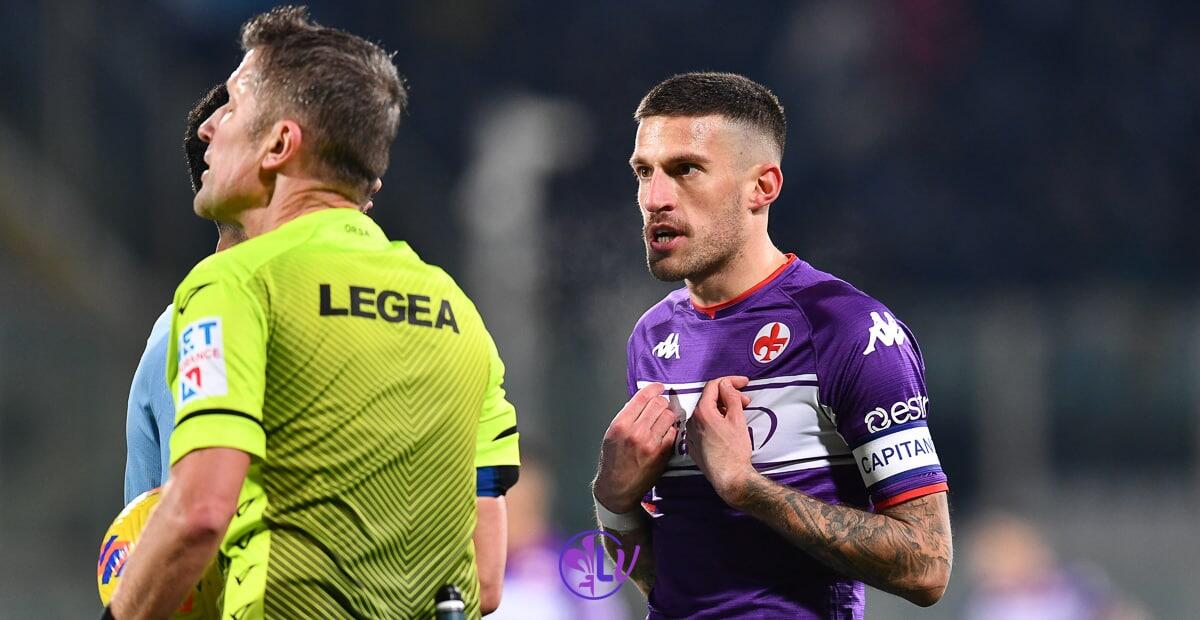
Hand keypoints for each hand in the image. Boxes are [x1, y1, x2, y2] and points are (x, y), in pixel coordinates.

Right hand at [593, 383, 678, 512]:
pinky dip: (671, 430)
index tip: (658, 387)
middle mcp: (636, 432)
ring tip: (663, 419)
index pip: (643, 397)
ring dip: (668, 415)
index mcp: (621, 424)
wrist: (617, 487)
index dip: (654, 388)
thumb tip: (642, 401)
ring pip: (669, 416)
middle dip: (661, 402)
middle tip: (661, 405)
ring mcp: (651, 443)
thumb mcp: (612, 434)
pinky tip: (665, 432)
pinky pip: (673, 432)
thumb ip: (627, 416)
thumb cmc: (613, 461)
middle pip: (659, 404)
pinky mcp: (662, 453)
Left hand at [685, 376, 757, 506]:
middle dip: (728, 396)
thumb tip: (727, 385)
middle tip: (746, 401)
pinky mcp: (693, 445)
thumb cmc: (735, 450)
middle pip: (710, 399)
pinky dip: (715, 421)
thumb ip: (731, 397)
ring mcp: (691, 434)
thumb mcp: (738, 419)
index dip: (730, 381)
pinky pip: (703, 426)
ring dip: (722, 409)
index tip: (745, 383)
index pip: (713, 386)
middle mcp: (692, 421)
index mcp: (702, 412)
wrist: (730, 478)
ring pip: (706, 413)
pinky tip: (727, 428)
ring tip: (738, 414)